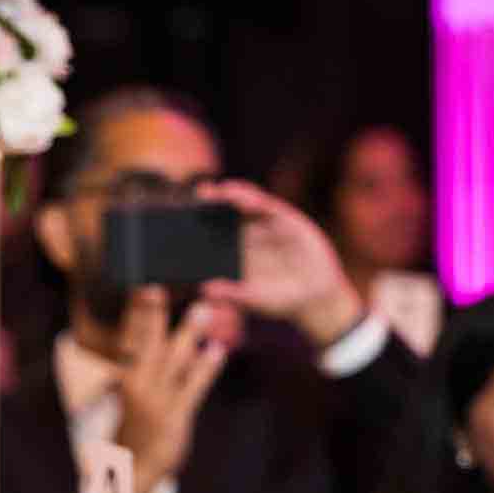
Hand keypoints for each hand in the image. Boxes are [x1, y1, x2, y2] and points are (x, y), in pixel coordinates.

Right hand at [111, 287, 229, 492]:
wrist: (134, 469)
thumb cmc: (133, 430)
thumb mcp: (130, 396)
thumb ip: (139, 370)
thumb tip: (144, 344)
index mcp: (123, 380)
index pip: (128, 340)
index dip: (136, 314)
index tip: (143, 289)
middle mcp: (136, 387)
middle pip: (146, 344)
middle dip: (153, 316)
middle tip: (159, 289)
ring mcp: (156, 402)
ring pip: (172, 361)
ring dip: (188, 334)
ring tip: (202, 310)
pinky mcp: (175, 418)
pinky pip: (192, 387)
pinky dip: (205, 368)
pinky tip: (217, 351)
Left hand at [197, 179, 362, 345]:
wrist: (316, 297)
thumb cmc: (279, 300)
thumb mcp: (254, 299)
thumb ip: (232, 294)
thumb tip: (204, 290)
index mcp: (233, 252)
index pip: (210, 234)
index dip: (196, 225)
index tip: (177, 221)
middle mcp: (246, 235)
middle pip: (223, 214)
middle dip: (208, 203)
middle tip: (193, 197)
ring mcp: (265, 226)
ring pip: (243, 206)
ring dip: (229, 196)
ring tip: (214, 191)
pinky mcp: (284, 220)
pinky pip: (267, 206)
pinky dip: (254, 200)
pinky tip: (242, 197)